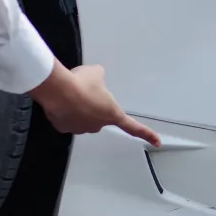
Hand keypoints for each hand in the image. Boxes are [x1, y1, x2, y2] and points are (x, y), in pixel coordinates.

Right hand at [30, 62, 160, 146]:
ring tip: (70, 94)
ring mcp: (80, 128)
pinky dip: (64, 111)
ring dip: (77, 108)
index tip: (157, 142)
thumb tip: (96, 77)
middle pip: (99, 116)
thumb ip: (101, 78)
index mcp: (112, 114)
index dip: (146, 133)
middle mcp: (97, 125)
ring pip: (81, 117)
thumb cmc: (82, 82)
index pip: (132, 126)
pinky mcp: (63, 128)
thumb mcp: (97, 73)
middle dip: (93, 106)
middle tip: (85, 92)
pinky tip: (60, 101)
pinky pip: (66, 119)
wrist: (57, 90)